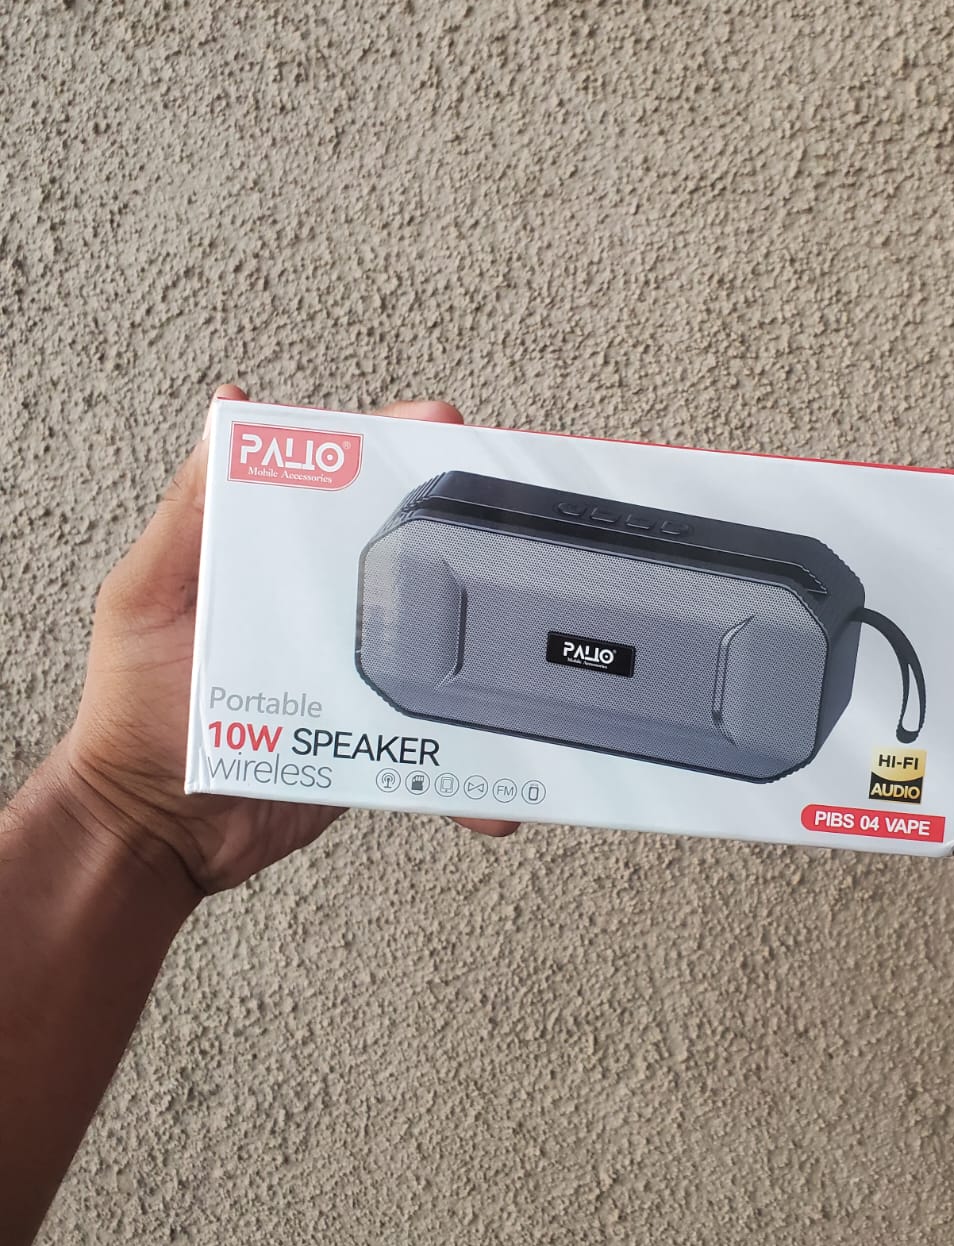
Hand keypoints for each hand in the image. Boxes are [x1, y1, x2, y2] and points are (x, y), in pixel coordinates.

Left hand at [57, 387, 516, 905]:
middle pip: (403, 550)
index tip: (436, 425)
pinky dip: (468, 751)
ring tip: (527, 617)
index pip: (338, 486)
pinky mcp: (375, 734)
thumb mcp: (146, 594)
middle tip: (510, 502)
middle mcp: (321, 606)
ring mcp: (354, 669)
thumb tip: (227, 415)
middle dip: (461, 525)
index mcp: (273, 561)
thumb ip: (188, 515)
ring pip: (434, 640)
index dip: (389, 447)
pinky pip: (433, 732)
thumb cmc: (133, 708)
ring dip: (483, 634)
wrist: (158, 831)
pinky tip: (498, 766)